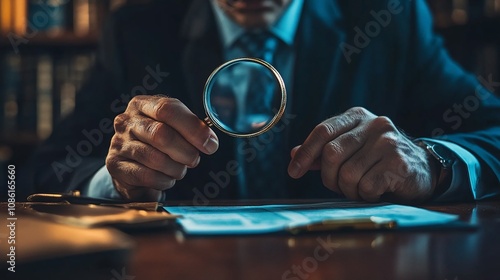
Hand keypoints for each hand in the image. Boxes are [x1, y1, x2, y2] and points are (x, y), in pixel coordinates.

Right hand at [106, 95, 218, 200]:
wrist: (132, 167)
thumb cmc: (158, 144)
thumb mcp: (174, 128)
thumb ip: (192, 129)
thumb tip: (210, 142)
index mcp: (143, 105)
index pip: (168, 109)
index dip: (193, 127)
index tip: (210, 144)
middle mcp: (126, 121)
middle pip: (161, 134)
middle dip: (185, 151)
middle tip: (194, 159)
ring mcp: (118, 143)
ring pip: (155, 158)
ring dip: (175, 168)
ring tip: (178, 169)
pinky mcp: (115, 165)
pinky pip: (147, 176)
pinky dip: (164, 180)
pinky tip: (166, 177)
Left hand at [287, 107, 437, 202]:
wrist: (423, 169)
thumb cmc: (379, 160)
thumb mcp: (352, 149)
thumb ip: (323, 151)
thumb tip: (293, 154)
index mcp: (358, 116)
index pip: (322, 131)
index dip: (305, 153)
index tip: (293, 172)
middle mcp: (374, 124)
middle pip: (331, 154)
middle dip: (329, 177)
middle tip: (338, 186)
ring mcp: (388, 142)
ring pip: (347, 174)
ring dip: (349, 190)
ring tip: (361, 188)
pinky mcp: (399, 163)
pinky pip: (365, 187)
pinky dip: (365, 196)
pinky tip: (376, 191)